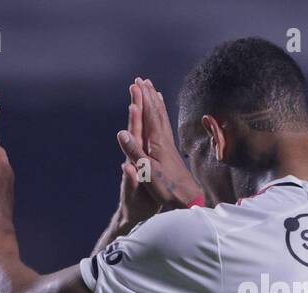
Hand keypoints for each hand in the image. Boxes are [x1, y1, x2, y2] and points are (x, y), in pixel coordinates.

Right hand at [116, 77, 200, 214]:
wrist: (186, 197)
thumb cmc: (166, 187)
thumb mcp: (146, 171)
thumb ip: (134, 151)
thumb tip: (121, 132)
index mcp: (156, 142)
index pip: (148, 115)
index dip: (142, 98)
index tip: (136, 83)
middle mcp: (163, 139)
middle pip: (155, 111)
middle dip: (148, 95)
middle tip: (141, 79)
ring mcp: (167, 143)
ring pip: (161, 116)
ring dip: (155, 102)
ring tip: (151, 89)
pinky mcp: (169, 149)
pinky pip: (164, 125)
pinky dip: (161, 115)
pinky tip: (161, 113)